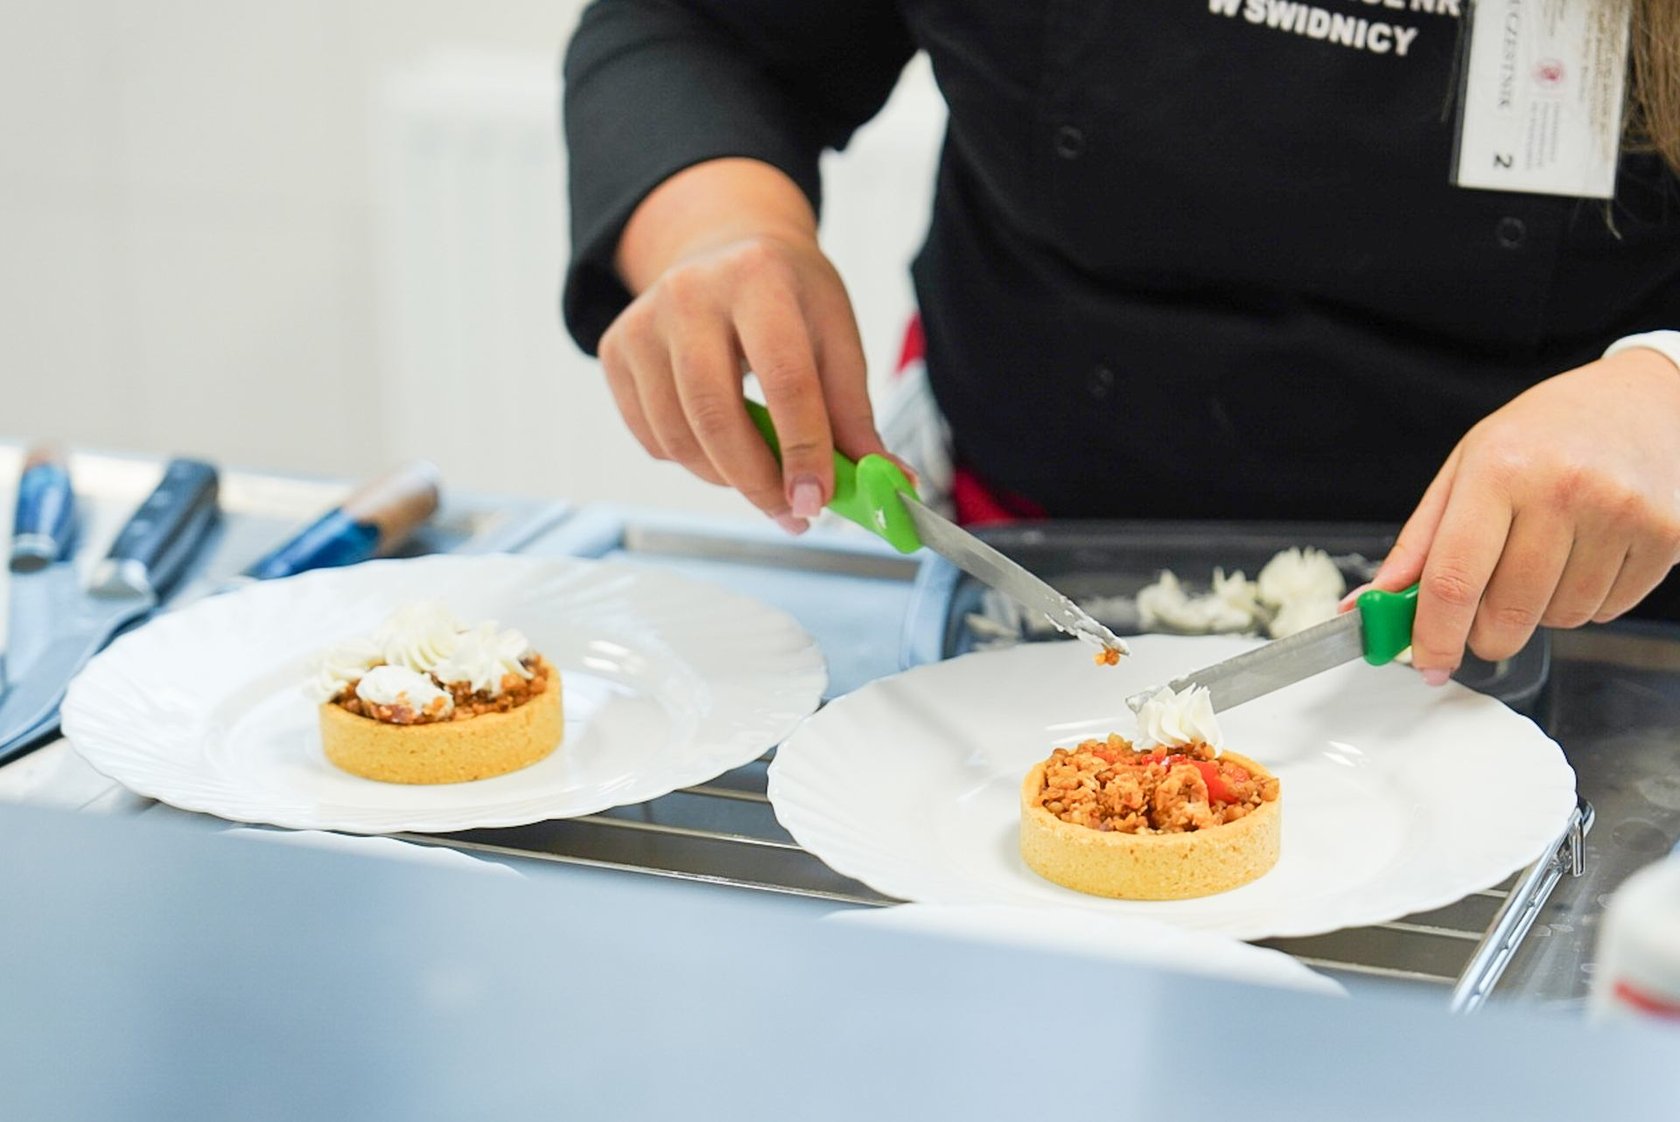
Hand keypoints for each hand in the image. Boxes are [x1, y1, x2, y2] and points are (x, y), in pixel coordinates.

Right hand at [601, 221, 886, 533]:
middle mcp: (691, 291)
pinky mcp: (615, 350)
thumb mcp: (835, 338)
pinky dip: (692, 462)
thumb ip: (855, 416)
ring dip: (726, 479)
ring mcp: (643, 321)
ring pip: (678, 436)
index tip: (817, 501)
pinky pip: (652, 438)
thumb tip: (892, 485)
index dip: (803, 449)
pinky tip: (722, 447)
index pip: (784, 379)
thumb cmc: (790, 300)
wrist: (724, 249)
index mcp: (760, 278)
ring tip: (764, 481)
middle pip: (716, 414)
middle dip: (757, 481)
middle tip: (792, 514)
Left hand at [1367, 347, 1679, 680]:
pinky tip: (1587, 555)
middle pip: (1508, 612)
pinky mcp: (1667, 536)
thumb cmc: (1543, 435)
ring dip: (1540, 612)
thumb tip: (1369, 606)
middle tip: (1484, 616)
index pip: (1453, 579)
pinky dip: (1586, 601)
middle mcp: (1563, 488)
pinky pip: (1607, 611)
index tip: (1426, 664)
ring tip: (1545, 557)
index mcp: (1500, 468)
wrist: (1641, 401)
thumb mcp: (1466, 469)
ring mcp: (1621, 513)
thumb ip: (1417, 545)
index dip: (1433, 635)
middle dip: (1486, 634)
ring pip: (1560, 618)